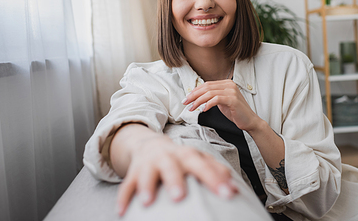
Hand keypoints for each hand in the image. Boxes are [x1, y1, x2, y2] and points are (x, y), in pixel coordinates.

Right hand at [116, 130, 236, 215]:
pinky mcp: (133, 172)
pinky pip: (127, 185)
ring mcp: (149, 164)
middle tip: (180, 196)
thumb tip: (235, 188)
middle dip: (175, 179)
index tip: (228, 194)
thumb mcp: (197, 160)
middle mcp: (168, 157)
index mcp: (187, 155)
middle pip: (172, 166)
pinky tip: (122, 212)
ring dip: (146, 186)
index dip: (215, 179)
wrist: (150, 145)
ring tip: (147, 201)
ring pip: (146, 173)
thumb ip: (215, 171)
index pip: (203, 165)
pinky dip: (123, 198)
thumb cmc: (180, 159)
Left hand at [183, 80, 260, 131]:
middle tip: (185, 102)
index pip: (207, 84)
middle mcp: (229, 84)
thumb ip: (212, 96)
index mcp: (226, 83)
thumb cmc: (235, 112)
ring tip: (192, 108)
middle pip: (206, 87)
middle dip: (193, 95)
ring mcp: (232, 91)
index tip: (187, 98)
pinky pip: (216, 99)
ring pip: (209, 93)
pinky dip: (208, 104)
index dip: (195, 90)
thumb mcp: (222, 102)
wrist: (249, 121)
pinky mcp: (233, 99)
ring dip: (198, 101)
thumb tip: (197, 96)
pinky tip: (203, 110)